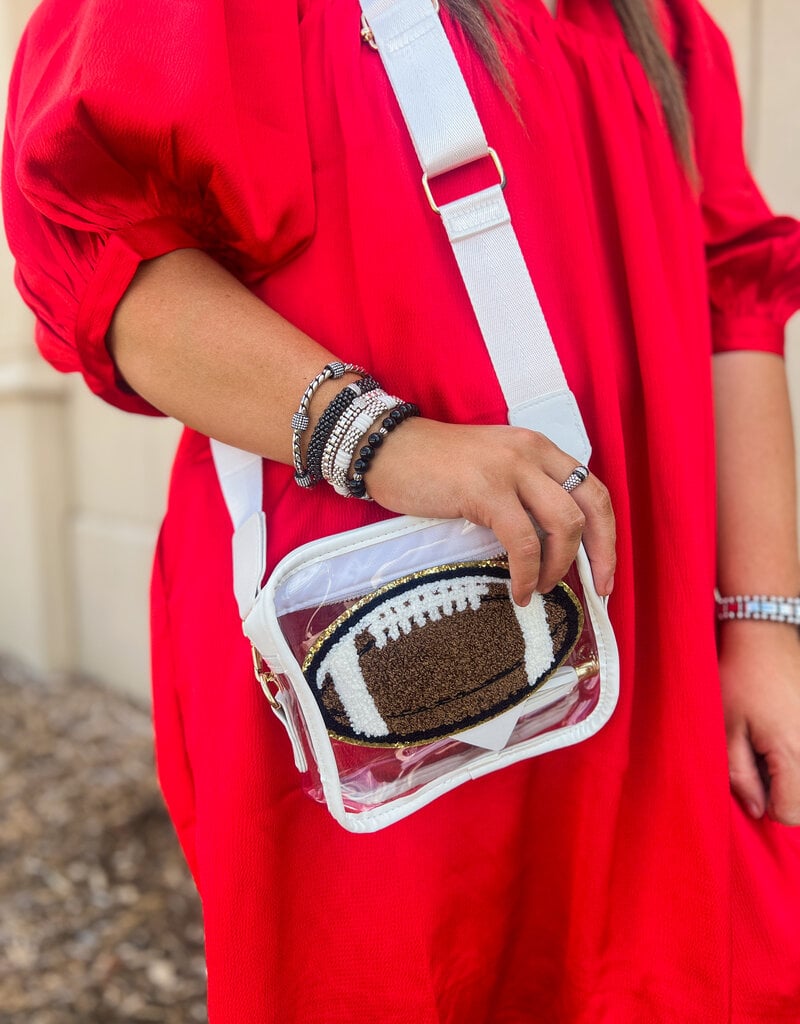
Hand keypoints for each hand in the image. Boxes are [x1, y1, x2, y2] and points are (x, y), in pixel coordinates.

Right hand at [366, 417, 615, 605]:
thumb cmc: (432, 467)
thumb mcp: (492, 470)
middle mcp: (532, 453)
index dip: (607, 534)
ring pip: (563, 524)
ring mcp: (510, 469)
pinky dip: (528, 572)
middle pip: (591, 506)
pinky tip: (520, 589)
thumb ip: (523, 495)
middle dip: (601, 554)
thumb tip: (548, 547)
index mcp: (538, 448)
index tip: (604, 571)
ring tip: (542, 587)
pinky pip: (523, 541)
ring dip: (559, 565)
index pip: (593, 490)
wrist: (386, 449)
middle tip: (597, 588)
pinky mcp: (485, 491)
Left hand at [719, 621, 799, 825]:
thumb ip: (740, 775)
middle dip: (781, 790)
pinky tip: (778, 730)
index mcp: (794, 754)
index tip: (750, 781)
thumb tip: (757, 809)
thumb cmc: (741, 676)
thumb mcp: (727, 727)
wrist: (765, 634)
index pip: (791, 814)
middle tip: (757, 758)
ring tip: (767, 742)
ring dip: (790, 771)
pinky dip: (794, 751)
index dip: (766, 805)